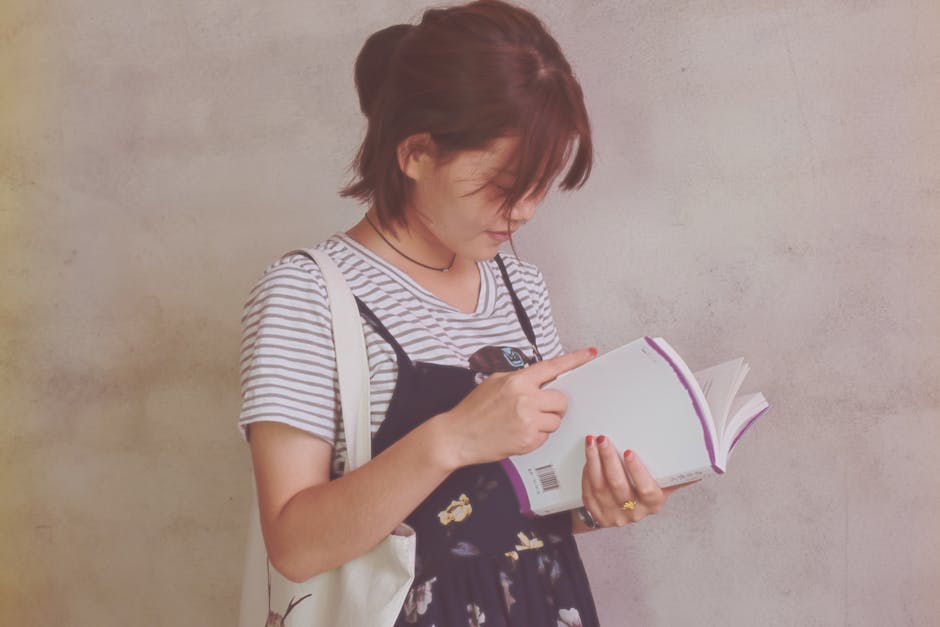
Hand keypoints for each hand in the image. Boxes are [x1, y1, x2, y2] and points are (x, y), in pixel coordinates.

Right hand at [440, 347, 596, 466]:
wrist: (457, 436)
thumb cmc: (473, 411)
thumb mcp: (494, 383)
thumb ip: (518, 379)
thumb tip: (538, 379)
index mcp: (517, 381)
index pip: (553, 367)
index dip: (575, 360)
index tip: (590, 354)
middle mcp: (526, 399)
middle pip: (561, 400)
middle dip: (554, 405)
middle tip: (538, 409)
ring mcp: (528, 421)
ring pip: (555, 420)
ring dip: (545, 422)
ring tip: (522, 422)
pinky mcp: (528, 441)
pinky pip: (546, 436)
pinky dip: (536, 436)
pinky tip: (518, 433)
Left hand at [580, 435, 694, 526]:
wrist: (621, 513)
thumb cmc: (643, 491)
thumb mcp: (662, 485)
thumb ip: (676, 474)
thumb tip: (704, 461)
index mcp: (653, 503)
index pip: (647, 489)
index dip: (637, 471)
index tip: (629, 452)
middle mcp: (633, 512)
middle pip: (618, 485)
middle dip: (609, 459)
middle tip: (604, 439)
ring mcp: (613, 514)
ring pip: (600, 486)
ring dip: (594, 461)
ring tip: (592, 442)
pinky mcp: (596, 513)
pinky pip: (588, 491)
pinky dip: (587, 472)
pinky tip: (589, 458)